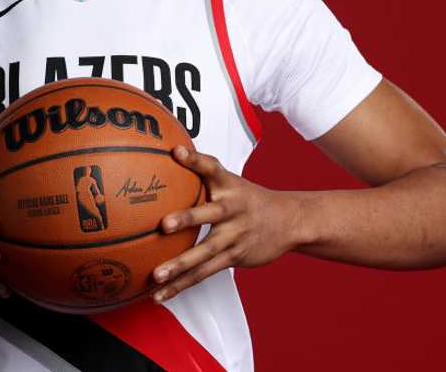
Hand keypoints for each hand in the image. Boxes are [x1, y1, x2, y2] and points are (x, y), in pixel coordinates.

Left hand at [151, 146, 302, 302]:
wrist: (289, 221)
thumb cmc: (247, 198)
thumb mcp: (230, 180)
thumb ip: (201, 169)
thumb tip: (167, 151)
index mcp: (230, 186)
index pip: (212, 168)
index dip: (195, 160)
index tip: (178, 152)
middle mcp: (233, 210)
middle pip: (209, 214)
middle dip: (186, 219)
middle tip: (164, 225)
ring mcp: (235, 236)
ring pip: (205, 252)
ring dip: (180, 264)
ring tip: (156, 274)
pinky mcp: (234, 258)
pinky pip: (205, 273)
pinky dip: (182, 284)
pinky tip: (160, 293)